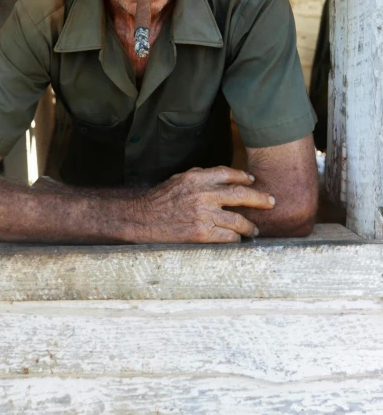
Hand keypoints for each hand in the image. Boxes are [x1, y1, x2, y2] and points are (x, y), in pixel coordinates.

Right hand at [134, 166, 274, 242]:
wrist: (142, 218)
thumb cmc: (159, 199)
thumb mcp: (179, 178)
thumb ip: (200, 176)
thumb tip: (222, 177)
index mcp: (198, 177)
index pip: (229, 174)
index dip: (245, 177)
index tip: (254, 181)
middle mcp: (204, 194)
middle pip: (242, 194)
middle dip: (260, 199)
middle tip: (271, 202)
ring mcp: (204, 214)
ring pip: (239, 220)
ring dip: (250, 227)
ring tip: (254, 230)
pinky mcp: (202, 233)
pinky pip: (228, 237)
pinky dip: (235, 239)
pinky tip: (237, 240)